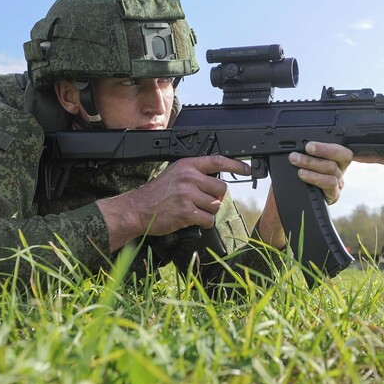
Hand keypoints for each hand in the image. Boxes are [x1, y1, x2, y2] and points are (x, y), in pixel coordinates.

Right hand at [98, 155, 249, 250]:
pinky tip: (191, 219)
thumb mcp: (174, 174)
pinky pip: (208, 219)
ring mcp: (188, 195)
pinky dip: (204, 222)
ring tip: (192, 210)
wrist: (137, 209)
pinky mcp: (186, 212)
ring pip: (215, 205)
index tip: (246, 168)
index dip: (235, 165)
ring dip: (207, 211)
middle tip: (201, 201)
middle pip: (221, 188)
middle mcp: (189, 178)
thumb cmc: (156, 194)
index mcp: (187, 165)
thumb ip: (195, 174)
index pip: (218, 161)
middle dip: (215, 198)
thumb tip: (218, 184)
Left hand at [258, 142, 383, 249]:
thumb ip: (310, 150)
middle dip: (326, 149)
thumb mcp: (301, 158)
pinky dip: (314, 177)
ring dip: (312, 163)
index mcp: (337, 158)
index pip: (362, 152)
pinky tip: (303, 174)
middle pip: (344, 155)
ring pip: (332, 169)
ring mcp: (337, 183)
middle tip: (309, 146)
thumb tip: (304, 137)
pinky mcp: (332, 196)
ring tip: (296, 160)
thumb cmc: (293, 174)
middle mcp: (341, 170)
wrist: (284, 200)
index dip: (379, 154)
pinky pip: (328, 184)